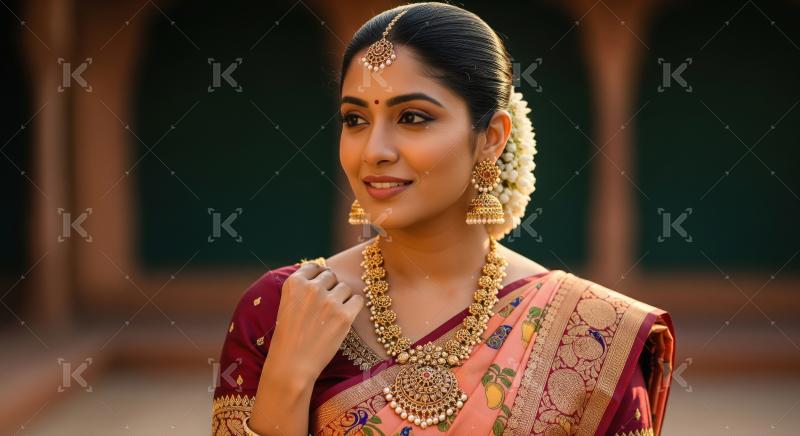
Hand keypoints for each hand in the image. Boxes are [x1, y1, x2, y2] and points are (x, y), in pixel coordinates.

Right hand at [265, 262, 364, 381]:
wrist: (292, 364)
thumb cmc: (289, 336)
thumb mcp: (288, 305)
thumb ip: (303, 288)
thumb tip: (325, 275)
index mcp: (295, 283)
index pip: (315, 266)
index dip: (319, 276)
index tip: (320, 287)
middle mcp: (312, 288)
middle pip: (331, 275)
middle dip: (331, 287)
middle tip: (326, 305)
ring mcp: (330, 301)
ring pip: (345, 288)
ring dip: (342, 298)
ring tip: (332, 315)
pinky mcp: (344, 316)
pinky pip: (358, 300)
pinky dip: (354, 307)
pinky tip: (345, 317)